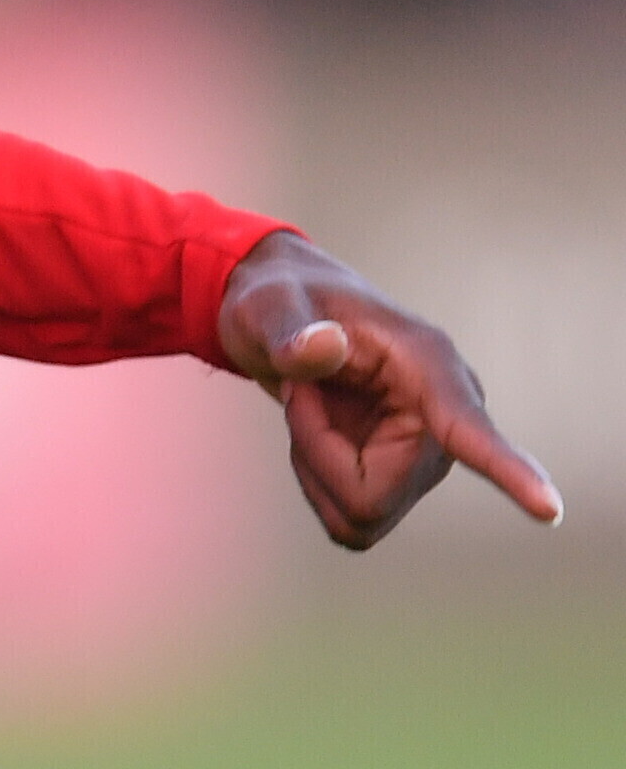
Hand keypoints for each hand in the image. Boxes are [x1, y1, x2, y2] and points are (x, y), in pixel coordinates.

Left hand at [218, 230, 560, 548]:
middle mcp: (443, 418)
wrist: (281, 320)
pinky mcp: (405, 479)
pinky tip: (317, 435)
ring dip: (315, 466)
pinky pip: (351, 519)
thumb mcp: (268, 303)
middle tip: (301, 390)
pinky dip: (317, 481)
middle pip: (374, 495)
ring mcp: (427, 456)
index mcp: (427, 365)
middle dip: (316, 451)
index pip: (470, 427)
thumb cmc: (279, 300)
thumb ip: (290, 329)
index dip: (508, 469)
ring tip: (312, 404)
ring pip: (360, 512)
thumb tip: (324, 347)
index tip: (549, 508)